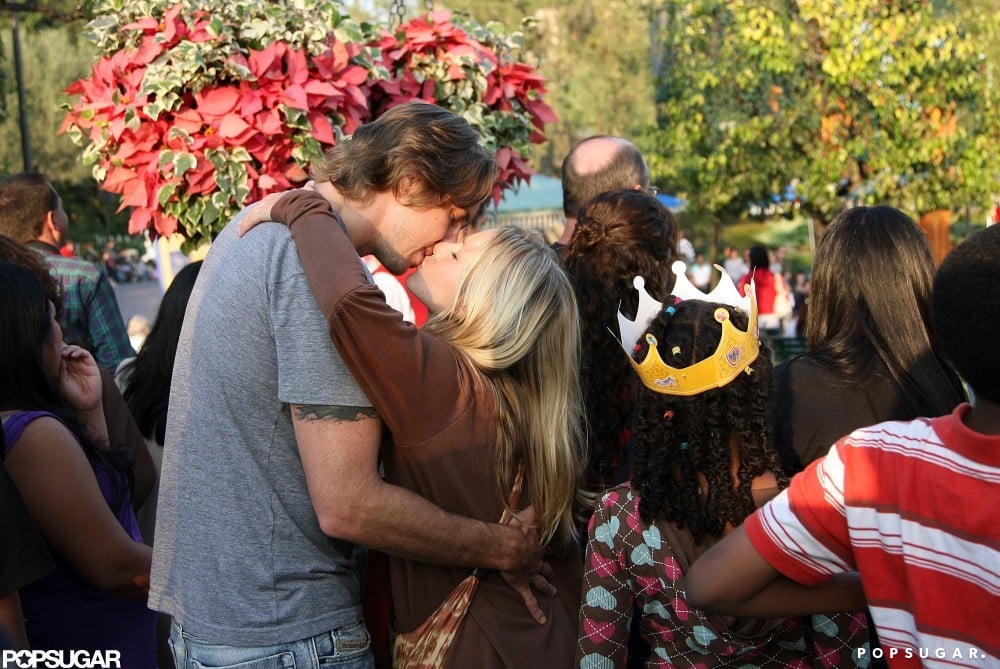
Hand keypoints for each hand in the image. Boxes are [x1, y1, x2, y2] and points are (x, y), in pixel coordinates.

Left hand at [57, 345, 101, 412]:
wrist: (85, 402)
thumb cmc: (70, 394)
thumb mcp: (61, 382)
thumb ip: (60, 370)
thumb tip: (59, 358)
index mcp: (63, 367)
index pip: (59, 354)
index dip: (56, 350)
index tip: (51, 350)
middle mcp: (72, 363)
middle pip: (67, 349)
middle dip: (62, 348)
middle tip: (59, 352)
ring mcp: (81, 363)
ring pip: (75, 349)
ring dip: (70, 349)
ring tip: (66, 354)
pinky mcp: (90, 364)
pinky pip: (85, 353)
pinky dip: (79, 351)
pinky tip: (74, 355)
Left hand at [237, 182, 316, 236]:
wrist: (305, 204)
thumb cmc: (309, 200)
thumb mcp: (310, 194)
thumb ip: (309, 188)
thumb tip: (313, 182)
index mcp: (282, 196)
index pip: (271, 201)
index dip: (265, 206)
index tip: (261, 210)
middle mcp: (272, 199)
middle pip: (259, 207)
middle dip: (252, 214)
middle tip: (244, 221)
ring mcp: (267, 205)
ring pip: (252, 214)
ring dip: (245, 222)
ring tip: (239, 230)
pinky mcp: (263, 212)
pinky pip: (251, 221)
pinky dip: (245, 226)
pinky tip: (240, 233)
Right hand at [499, 506, 556, 623]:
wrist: (507, 546)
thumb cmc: (515, 528)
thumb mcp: (528, 512)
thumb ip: (536, 505)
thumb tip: (546, 496)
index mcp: (538, 544)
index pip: (547, 546)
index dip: (548, 546)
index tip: (551, 546)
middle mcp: (536, 560)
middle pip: (545, 565)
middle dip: (549, 568)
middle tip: (553, 571)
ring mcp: (530, 574)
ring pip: (541, 582)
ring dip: (547, 587)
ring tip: (553, 591)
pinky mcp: (522, 585)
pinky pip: (530, 600)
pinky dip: (536, 610)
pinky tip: (542, 620)